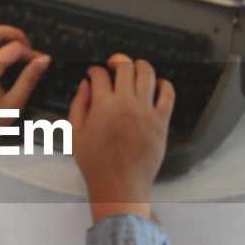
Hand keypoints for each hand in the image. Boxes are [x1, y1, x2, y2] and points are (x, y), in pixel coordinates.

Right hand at [69, 54, 174, 222]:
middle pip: (125, 67)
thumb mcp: (75, 133)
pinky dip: (164, 84)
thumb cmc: (96, 164)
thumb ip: (79, 105)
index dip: (95, 71)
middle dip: (117, 60)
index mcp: (103, 106)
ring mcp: (146, 111)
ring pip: (147, 74)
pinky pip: (168, 94)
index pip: (100, 76)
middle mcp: (126, 104)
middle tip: (114, 63)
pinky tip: (157, 84)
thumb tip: (85, 85)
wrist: (119, 184)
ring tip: (136, 67)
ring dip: (140, 65)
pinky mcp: (161, 122)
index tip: (94, 74)